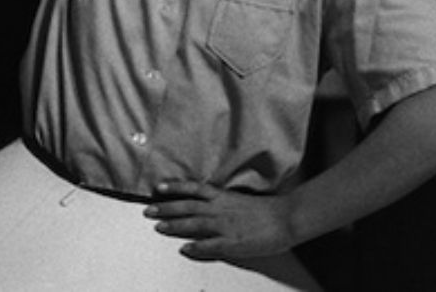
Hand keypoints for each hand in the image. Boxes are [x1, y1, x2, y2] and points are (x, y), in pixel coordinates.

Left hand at [146, 180, 297, 259]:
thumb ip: (225, 202)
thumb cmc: (268, 209)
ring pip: (194, 224)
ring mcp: (225, 226)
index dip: (175, 187)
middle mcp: (221, 209)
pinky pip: (210, 246)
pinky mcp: (233, 242)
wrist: (287, 218)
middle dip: (166, 208)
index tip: (159, 187)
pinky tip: (184, 249)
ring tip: (158, 226)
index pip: (194, 189)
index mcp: (224, 197)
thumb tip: (210, 204)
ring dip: (175, 225)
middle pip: (188, 207)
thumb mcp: (242, 200)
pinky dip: (196, 247)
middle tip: (148, 210)